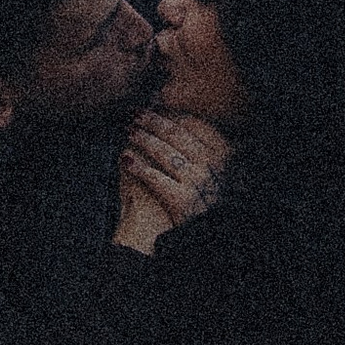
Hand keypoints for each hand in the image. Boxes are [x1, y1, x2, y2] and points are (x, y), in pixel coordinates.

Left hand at [112, 111, 233, 255]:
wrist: (203, 238)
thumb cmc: (202, 204)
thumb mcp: (211, 176)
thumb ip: (199, 154)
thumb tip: (174, 127)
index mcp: (219, 158)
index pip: (193, 127)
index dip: (171, 114)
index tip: (154, 105)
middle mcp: (210, 168)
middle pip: (177, 135)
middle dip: (154, 122)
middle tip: (136, 114)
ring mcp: (197, 183)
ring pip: (165, 153)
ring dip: (144, 139)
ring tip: (129, 131)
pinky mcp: (182, 200)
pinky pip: (155, 178)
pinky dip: (139, 167)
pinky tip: (125, 159)